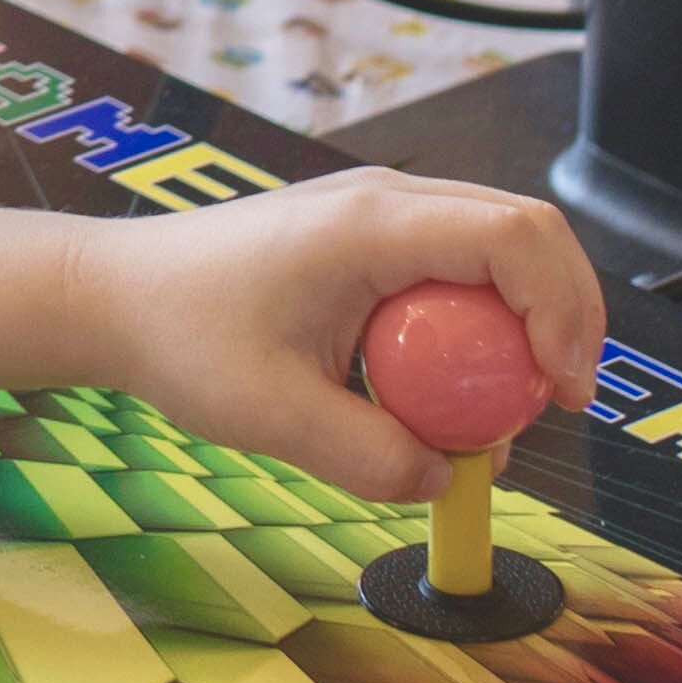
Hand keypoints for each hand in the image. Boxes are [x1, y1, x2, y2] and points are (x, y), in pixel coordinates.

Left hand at [83, 171, 608, 508]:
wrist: (116, 295)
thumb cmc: (179, 336)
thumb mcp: (272, 415)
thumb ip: (366, 456)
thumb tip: (443, 481)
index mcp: (370, 225)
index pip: (514, 238)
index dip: (563, 312)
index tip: (561, 394)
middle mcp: (386, 200)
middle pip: (529, 232)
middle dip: (565, 316)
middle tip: (558, 403)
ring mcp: (380, 212)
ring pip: (499, 248)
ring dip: (525, 322)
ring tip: (502, 409)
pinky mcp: (372, 237)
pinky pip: (458, 268)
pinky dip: (479, 323)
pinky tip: (450, 389)